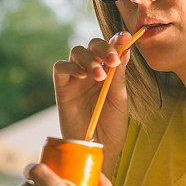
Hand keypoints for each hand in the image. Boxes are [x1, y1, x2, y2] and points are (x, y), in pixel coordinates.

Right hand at [53, 32, 132, 173]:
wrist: (98, 148)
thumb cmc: (112, 125)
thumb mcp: (120, 98)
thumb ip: (119, 75)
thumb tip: (125, 49)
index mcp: (109, 70)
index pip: (111, 47)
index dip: (116, 39)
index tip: (125, 37)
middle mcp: (92, 70)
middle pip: (92, 45)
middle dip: (103, 47)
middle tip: (112, 61)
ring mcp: (76, 78)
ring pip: (76, 51)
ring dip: (89, 59)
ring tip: (99, 76)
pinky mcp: (62, 88)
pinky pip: (60, 67)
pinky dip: (70, 66)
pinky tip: (82, 76)